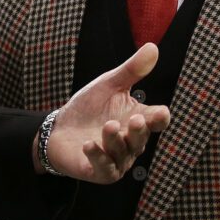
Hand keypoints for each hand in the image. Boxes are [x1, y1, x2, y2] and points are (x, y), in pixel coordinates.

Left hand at [36, 43, 169, 181]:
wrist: (59, 128)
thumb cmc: (89, 108)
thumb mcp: (108, 85)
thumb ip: (131, 70)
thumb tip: (153, 47)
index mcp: (138, 120)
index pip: (157, 121)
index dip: (160, 118)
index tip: (160, 112)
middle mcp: (132, 143)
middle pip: (142, 139)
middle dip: (139, 131)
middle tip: (136, 120)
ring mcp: (117, 159)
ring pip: (123, 154)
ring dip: (115, 141)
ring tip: (108, 126)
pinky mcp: (100, 172)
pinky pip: (104, 168)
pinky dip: (98, 157)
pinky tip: (89, 144)